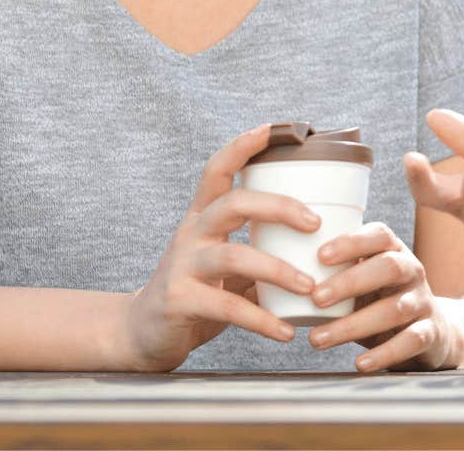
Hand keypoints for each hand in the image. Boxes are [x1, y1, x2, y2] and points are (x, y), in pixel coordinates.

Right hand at [117, 124, 321, 371]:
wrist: (143, 334)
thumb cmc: (197, 292)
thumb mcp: (227, 264)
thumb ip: (260, 250)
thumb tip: (321, 243)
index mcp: (203, 217)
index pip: (219, 169)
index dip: (244, 146)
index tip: (278, 128)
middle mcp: (191, 234)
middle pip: (233, 203)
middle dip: (278, 207)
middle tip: (316, 224)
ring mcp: (182, 266)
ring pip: (232, 255)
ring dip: (278, 269)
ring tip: (310, 287)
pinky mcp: (179, 301)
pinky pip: (226, 307)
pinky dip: (261, 319)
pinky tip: (286, 332)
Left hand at [301, 222, 457, 371]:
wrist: (432, 332)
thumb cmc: (380, 300)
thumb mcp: (363, 280)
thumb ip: (332, 273)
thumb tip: (269, 273)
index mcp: (394, 251)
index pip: (379, 235)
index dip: (352, 243)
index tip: (320, 255)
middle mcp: (413, 271)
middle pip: (389, 267)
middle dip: (350, 282)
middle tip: (315, 298)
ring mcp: (423, 302)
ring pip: (394, 309)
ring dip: (353, 325)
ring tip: (317, 340)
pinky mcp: (430, 333)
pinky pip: (410, 341)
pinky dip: (384, 354)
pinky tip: (359, 364)